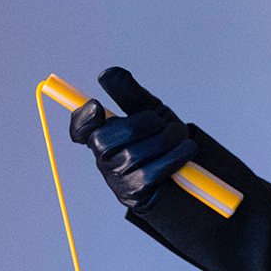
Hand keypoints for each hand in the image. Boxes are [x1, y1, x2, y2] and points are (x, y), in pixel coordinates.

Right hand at [70, 67, 196, 209]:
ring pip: (132, 156)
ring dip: (164, 139)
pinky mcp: (136, 196)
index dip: (81, 119)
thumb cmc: (165, 140)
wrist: (190, 171)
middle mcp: (104, 160)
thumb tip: (107, 74)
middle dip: (136, 125)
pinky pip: (151, 173)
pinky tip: (186, 149)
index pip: (80, 131)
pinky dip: (174, 156)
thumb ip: (130, 94)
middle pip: (103, 141)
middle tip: (158, 121)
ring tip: (179, 134)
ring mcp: (118, 181)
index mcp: (104, 137)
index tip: (96, 104)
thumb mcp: (151, 111)